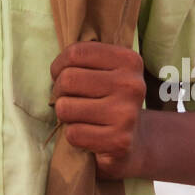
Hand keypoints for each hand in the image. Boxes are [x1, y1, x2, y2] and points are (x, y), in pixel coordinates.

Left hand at [49, 41, 146, 179]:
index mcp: (129, 61)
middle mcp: (131, 85)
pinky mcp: (119, 141)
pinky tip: (89, 133)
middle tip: (70, 98)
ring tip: (79, 115)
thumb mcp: (105, 70)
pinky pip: (73, 134)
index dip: (59, 65)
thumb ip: (83, 60)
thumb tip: (56, 69)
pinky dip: (73, 135)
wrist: (137, 139)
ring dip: (65, 114)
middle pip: (68, 79)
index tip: (62, 74)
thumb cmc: (109, 98)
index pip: (76, 53)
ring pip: (65, 108)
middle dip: (59, 91)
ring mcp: (126, 114)